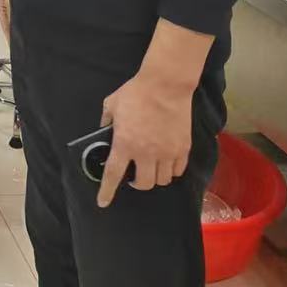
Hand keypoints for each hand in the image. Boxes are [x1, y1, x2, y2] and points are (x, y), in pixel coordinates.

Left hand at [95, 68, 192, 207]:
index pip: (113, 175)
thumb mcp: (112, 104)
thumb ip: (106, 121)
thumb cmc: (136, 93)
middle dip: (137, 183)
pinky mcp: (183, 148)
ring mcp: (167, 152)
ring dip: (155, 177)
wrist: (166, 84)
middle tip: (134, 174)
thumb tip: (104, 130)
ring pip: (162, 180)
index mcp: (125, 144)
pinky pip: (178, 170)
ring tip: (152, 166)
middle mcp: (146, 153)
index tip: (103, 202)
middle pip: (144, 184)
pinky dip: (171, 170)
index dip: (107, 191)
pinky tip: (167, 162)